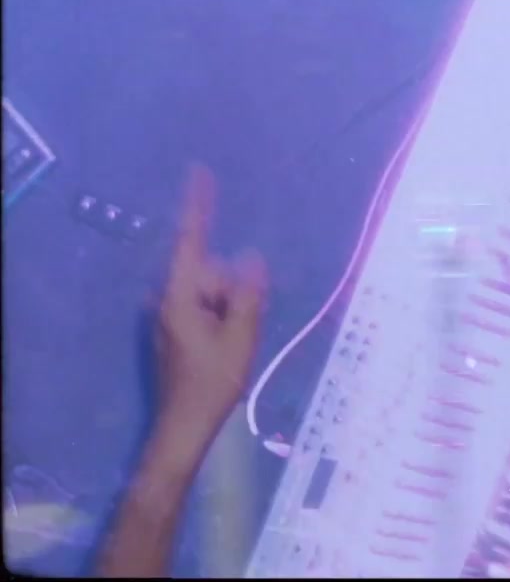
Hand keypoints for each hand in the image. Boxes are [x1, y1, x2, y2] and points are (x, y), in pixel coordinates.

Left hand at [154, 165, 266, 432]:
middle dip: (233, 289)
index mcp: (181, 295)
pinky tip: (227, 346)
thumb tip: (251, 256)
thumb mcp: (241, 336)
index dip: (198, 206)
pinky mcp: (175, 329)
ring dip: (230, 308)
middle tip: (243, 326)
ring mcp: (170, 315)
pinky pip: (206, 309)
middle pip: (210, 271)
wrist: (185, 424)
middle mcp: (169, 299)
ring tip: (235, 343)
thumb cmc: (213, 381)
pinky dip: (222, 318)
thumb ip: (247, 293)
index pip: (192, 241)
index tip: (200, 173)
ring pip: (211, 292)